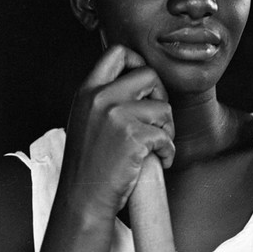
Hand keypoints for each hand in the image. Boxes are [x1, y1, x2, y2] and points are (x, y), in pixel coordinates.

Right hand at [59, 45, 174, 219]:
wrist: (83, 199)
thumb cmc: (89, 162)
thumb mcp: (86, 118)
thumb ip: (105, 97)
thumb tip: (138, 81)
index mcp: (88, 90)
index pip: (117, 52)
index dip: (138, 61)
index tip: (145, 84)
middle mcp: (101, 97)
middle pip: (149, 75)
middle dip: (160, 96)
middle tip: (157, 118)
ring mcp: (116, 116)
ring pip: (163, 107)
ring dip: (167, 128)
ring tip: (156, 145)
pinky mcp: (133, 136)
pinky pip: (167, 136)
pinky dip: (168, 151)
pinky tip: (159, 160)